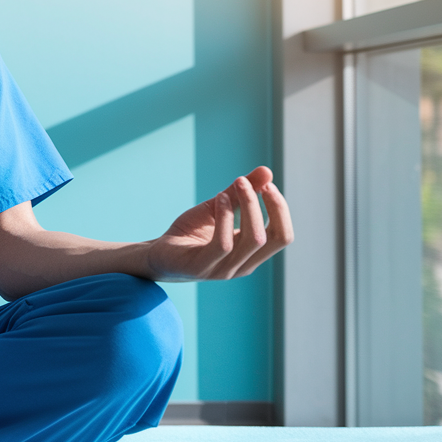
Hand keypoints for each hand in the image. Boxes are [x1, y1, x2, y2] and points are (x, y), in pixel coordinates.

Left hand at [144, 166, 292, 281]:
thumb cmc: (191, 231)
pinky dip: (226, 216)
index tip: (267, 184)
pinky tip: (219, 199)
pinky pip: (224, 244)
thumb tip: (267, 171)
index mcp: (251, 254)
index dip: (280, 209)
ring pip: (253, 239)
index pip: (282, 236)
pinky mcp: (202, 268)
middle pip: (275, 238)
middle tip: (254, 182)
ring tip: (235, 185)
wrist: (158, 253)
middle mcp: (243, 266)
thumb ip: (242, 194)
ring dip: (248, 206)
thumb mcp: (219, 208)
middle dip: (272, 206)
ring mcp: (224, 270)